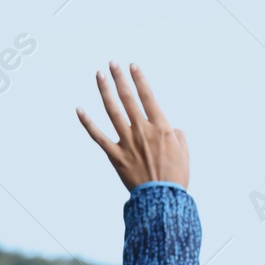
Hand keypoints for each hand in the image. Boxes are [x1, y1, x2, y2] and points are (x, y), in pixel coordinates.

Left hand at [76, 62, 188, 190]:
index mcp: (160, 128)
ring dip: (105, 91)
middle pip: (128, 98)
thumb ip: (177, 137)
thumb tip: (172, 129)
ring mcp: (127, 142)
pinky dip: (87, 123)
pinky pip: (98, 136)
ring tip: (99, 75)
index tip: (132, 67)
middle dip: (120, 78)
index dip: (139, 79)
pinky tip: (79, 110)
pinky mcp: (116, 156)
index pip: (147, 96)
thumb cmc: (175, 178)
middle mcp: (142, 131)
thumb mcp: (184, 154)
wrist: (162, 200)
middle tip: (113, 64)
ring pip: (113, 111)